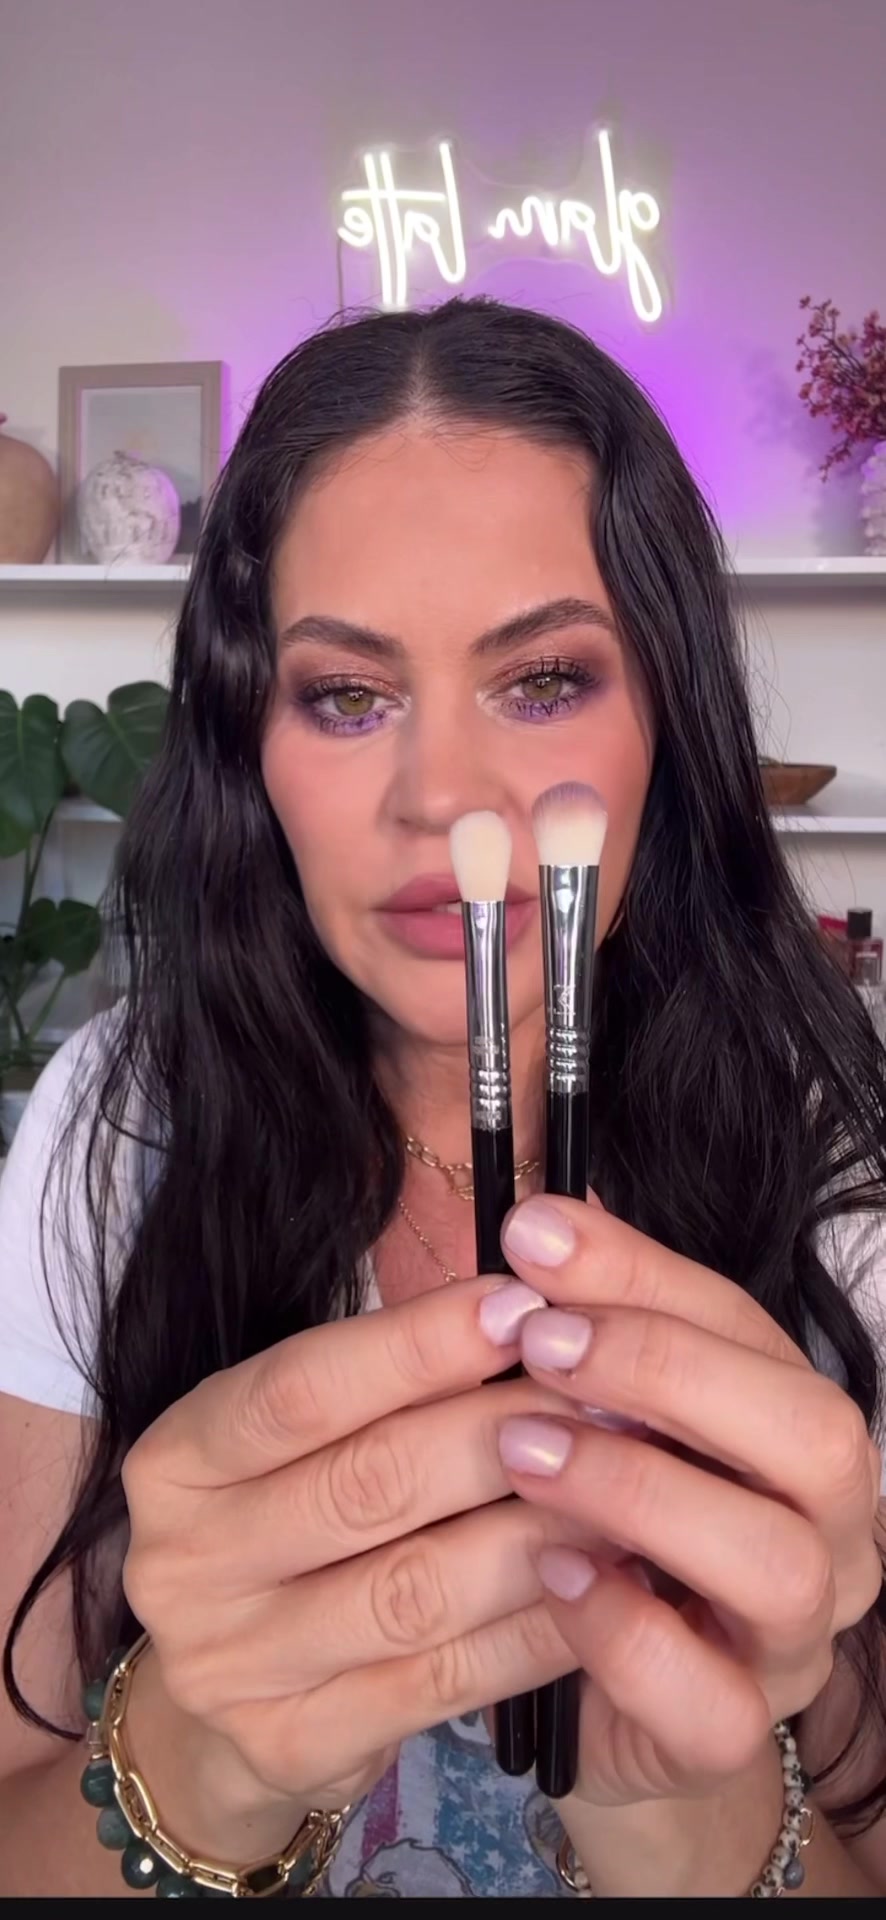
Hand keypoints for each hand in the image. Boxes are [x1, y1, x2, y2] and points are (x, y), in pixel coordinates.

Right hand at [121, 1272, 577, 1835]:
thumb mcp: (299, 1442)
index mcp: (177, 1461)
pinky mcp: (295, 1744)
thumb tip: (525, 1306)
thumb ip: (383, 1379)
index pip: (302, 1387)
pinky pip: (446, 1679)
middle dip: (500, 1430)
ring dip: (536, 1530)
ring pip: (417, 1587)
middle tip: (603, 1396)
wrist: (219, 1706)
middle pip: (368, 1482)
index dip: (418, 1344)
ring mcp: (233, 1666)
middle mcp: (185, 1563)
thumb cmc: (290, 1524)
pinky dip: (537, 1629)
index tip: (522, 1305)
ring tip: (623, 1484)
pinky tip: (604, 1584)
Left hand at [496, 1193, 882, 1807]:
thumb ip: (586, 1328)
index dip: (643, 1274)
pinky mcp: (730, 1733)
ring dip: (642, 1490)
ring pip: (780, 1564)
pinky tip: (549, 1575)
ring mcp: (792, 1640)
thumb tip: (539, 1226)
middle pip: (817, 1434)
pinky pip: (714, 1701)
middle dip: (673, 1372)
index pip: (753, 1327)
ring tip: (527, 1452)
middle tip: (541, 1344)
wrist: (602, 1700)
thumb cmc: (603, 1529)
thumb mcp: (598, 1417)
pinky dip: (626, 1632)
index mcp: (796, 1430)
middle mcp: (828, 1530)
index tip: (535, 1239)